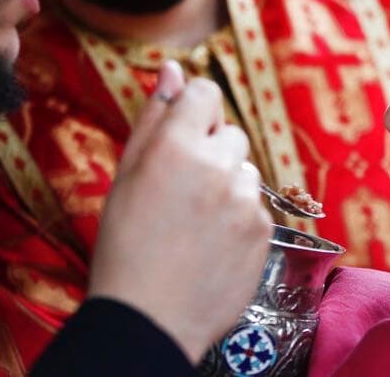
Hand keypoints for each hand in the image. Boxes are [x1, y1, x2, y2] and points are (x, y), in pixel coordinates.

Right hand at [88, 61, 271, 362]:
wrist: (149, 320)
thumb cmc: (126, 246)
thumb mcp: (125, 176)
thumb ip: (154, 117)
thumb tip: (173, 69)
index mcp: (175, 147)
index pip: (205, 92)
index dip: (193, 111)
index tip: (182, 136)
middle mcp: (217, 166)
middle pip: (229, 133)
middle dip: (210, 152)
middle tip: (179, 192)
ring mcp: (246, 200)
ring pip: (245, 170)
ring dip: (226, 185)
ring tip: (193, 224)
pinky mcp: (264, 230)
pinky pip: (256, 206)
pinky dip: (239, 218)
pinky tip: (211, 243)